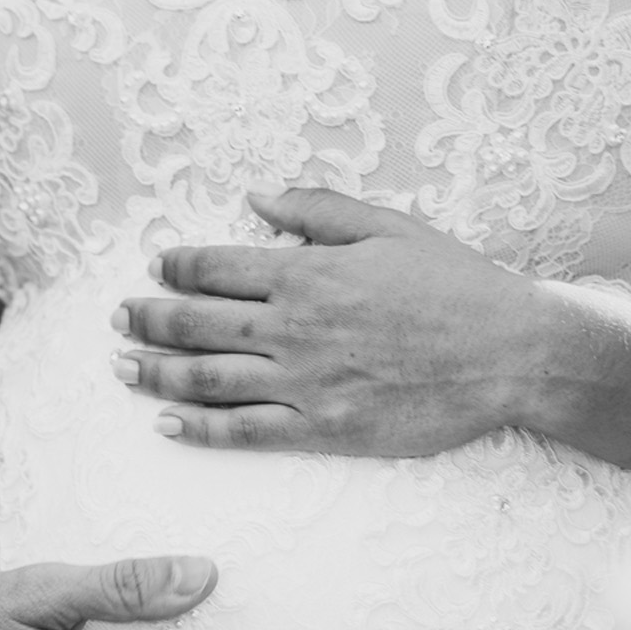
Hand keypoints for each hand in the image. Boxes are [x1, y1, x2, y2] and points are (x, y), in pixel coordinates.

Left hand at [113, 188, 546, 457]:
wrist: (511, 355)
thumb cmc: (457, 286)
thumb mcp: (390, 227)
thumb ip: (317, 210)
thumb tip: (256, 198)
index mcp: (307, 272)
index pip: (217, 267)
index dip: (177, 265)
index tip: (156, 265)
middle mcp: (294, 328)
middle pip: (197, 324)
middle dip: (149, 319)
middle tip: (119, 318)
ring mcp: (305, 382)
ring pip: (207, 380)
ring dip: (155, 373)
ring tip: (121, 369)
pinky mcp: (323, 428)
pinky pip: (245, 431)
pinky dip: (199, 428)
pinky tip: (166, 424)